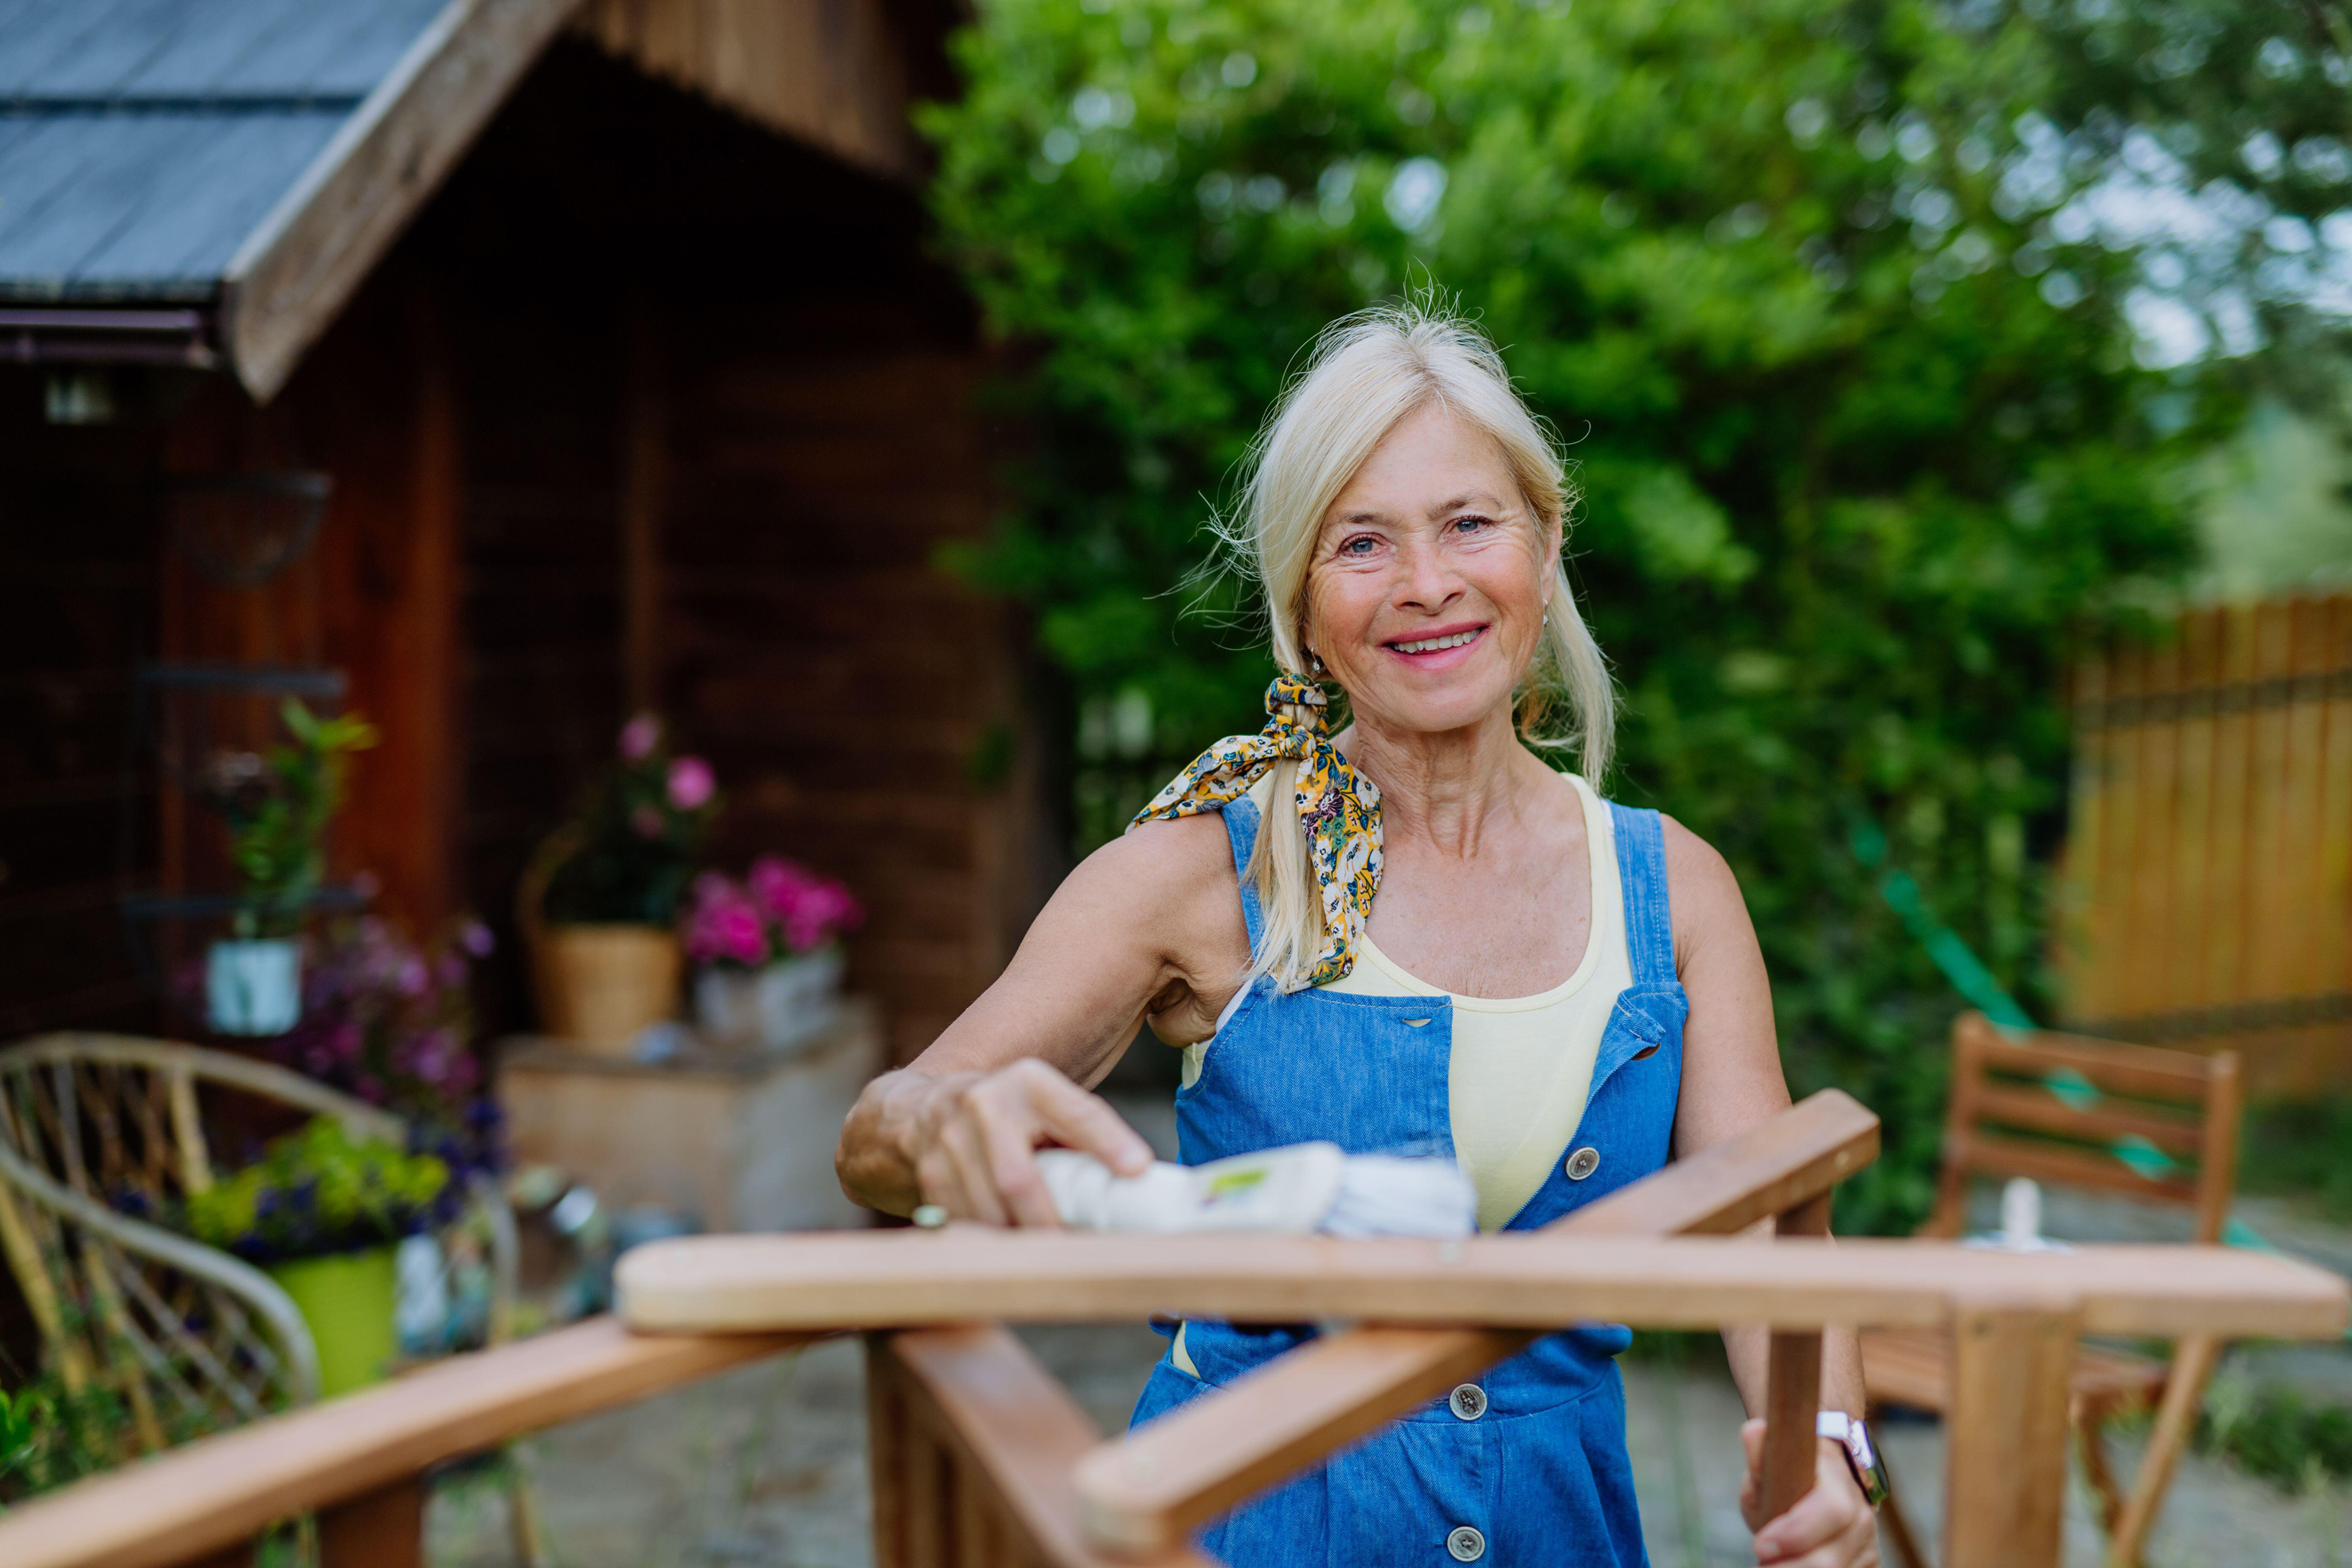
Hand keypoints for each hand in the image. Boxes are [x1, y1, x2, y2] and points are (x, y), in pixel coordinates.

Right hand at [903, 1058, 1154, 1226]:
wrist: (923, 1109)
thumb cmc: (1009, 1113)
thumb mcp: (1047, 1104)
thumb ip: (1085, 1132)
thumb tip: (1139, 1179)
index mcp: (1029, 1083)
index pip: (1077, 1112)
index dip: (1108, 1142)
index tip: (1138, 1170)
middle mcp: (985, 1103)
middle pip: (1018, 1179)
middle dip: (1048, 1222)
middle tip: (1077, 1249)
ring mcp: (949, 1139)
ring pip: (988, 1211)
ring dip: (1019, 1240)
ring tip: (1046, 1256)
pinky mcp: (928, 1173)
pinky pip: (965, 1223)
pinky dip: (992, 1241)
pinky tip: (1008, 1246)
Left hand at [1738, 1425, 1878, 1566]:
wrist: (1821, 1484)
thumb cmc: (1789, 1475)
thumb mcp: (1771, 1463)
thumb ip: (1760, 1454)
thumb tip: (1754, 1430)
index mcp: (1838, 1478)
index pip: (1830, 1509)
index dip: (1797, 1532)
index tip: (1760, 1546)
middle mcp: (1862, 1512)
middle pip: (1832, 1557)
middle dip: (1791, 1567)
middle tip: (1758, 1567)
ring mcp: (1869, 1542)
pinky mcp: (1869, 1563)